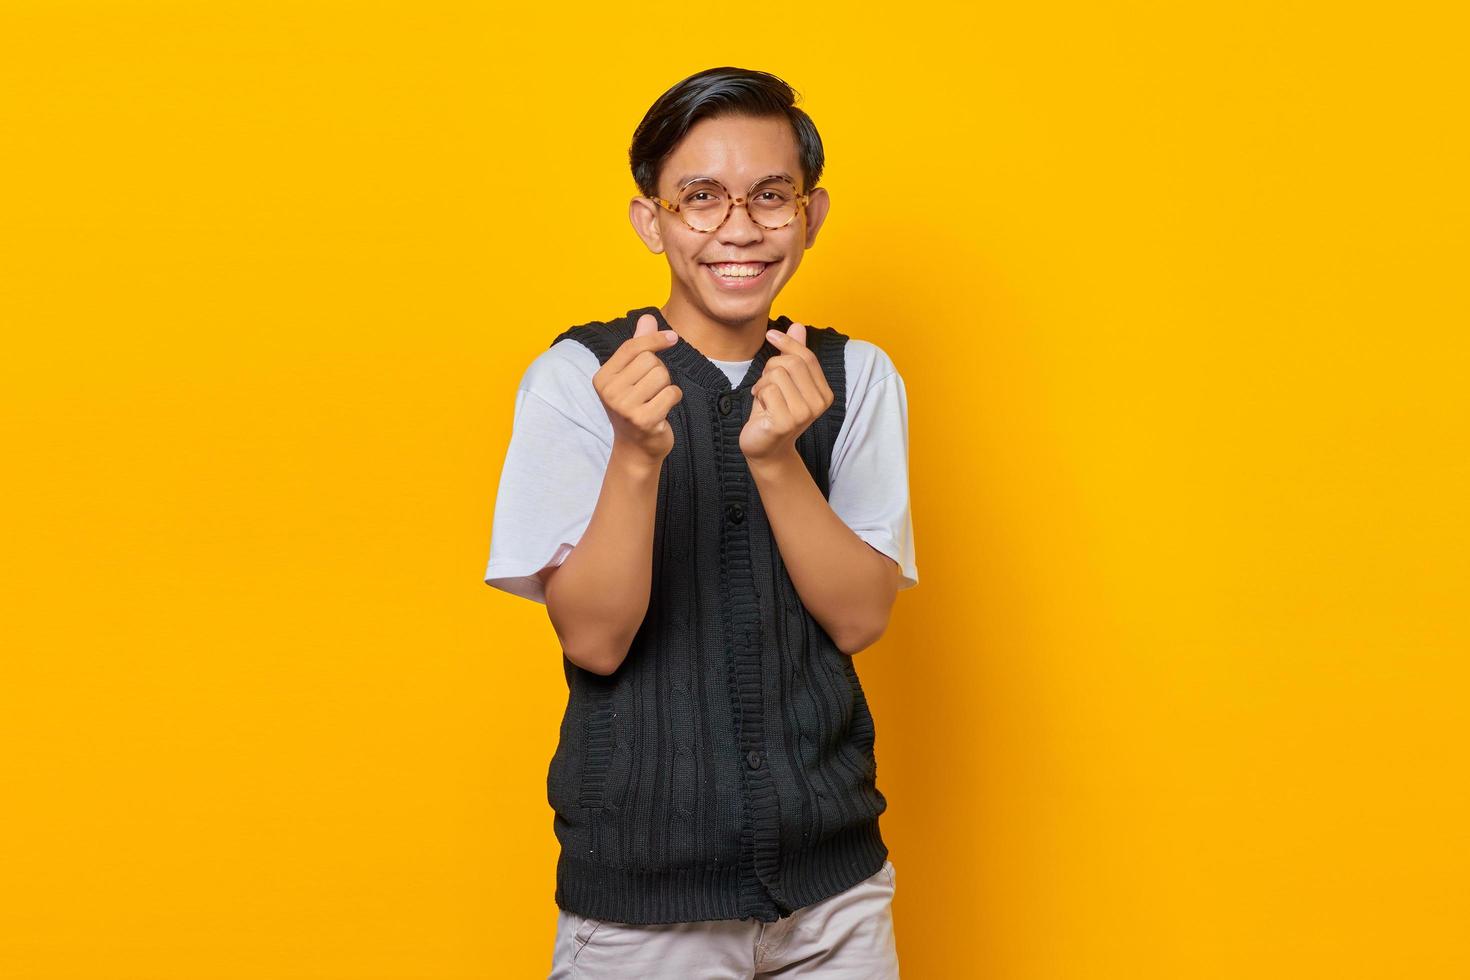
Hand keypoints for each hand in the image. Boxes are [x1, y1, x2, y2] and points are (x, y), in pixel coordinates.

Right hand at [594, 313, 682, 463]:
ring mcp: (625, 408)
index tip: (672, 337)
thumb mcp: (632, 376)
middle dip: (659, 371)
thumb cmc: (635, 407)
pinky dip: (673, 399)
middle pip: (650, 361)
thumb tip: (648, 318)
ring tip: (656, 400)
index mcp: (602, 378)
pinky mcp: (643, 420)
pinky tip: (663, 410)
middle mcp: (609, 392)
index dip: (655, 339)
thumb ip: (638, 346)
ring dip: (666, 386)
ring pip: (662, 375)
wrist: (636, 449)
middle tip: (652, 390)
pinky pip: (671, 393)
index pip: (632, 347)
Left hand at [740, 322, 832, 462]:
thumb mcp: (784, 381)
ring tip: (763, 397)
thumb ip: (794, 355)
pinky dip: (758, 394)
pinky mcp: (786, 422)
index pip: (807, 357)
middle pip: (792, 363)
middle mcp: (819, 404)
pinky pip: (768, 390)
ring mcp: (804, 414)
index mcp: (824, 393)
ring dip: (763, 383)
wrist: (765, 447)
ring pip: (777, 374)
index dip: (788, 342)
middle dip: (772, 367)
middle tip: (765, 383)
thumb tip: (797, 325)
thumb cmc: (773, 412)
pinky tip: (760, 408)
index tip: (770, 334)